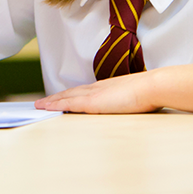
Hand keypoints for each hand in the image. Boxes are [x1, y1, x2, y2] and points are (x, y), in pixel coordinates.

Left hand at [34, 71, 159, 113]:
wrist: (152, 86)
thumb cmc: (150, 92)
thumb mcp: (136, 96)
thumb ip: (128, 99)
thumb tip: (132, 104)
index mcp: (107, 87)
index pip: (83, 91)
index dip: (70, 95)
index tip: (60, 98)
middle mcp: (97, 88)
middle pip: (71, 93)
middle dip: (56, 98)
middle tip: (42, 102)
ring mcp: (94, 94)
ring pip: (66, 97)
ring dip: (52, 101)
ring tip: (39, 105)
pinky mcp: (92, 102)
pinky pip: (68, 103)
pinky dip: (56, 105)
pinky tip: (46, 107)